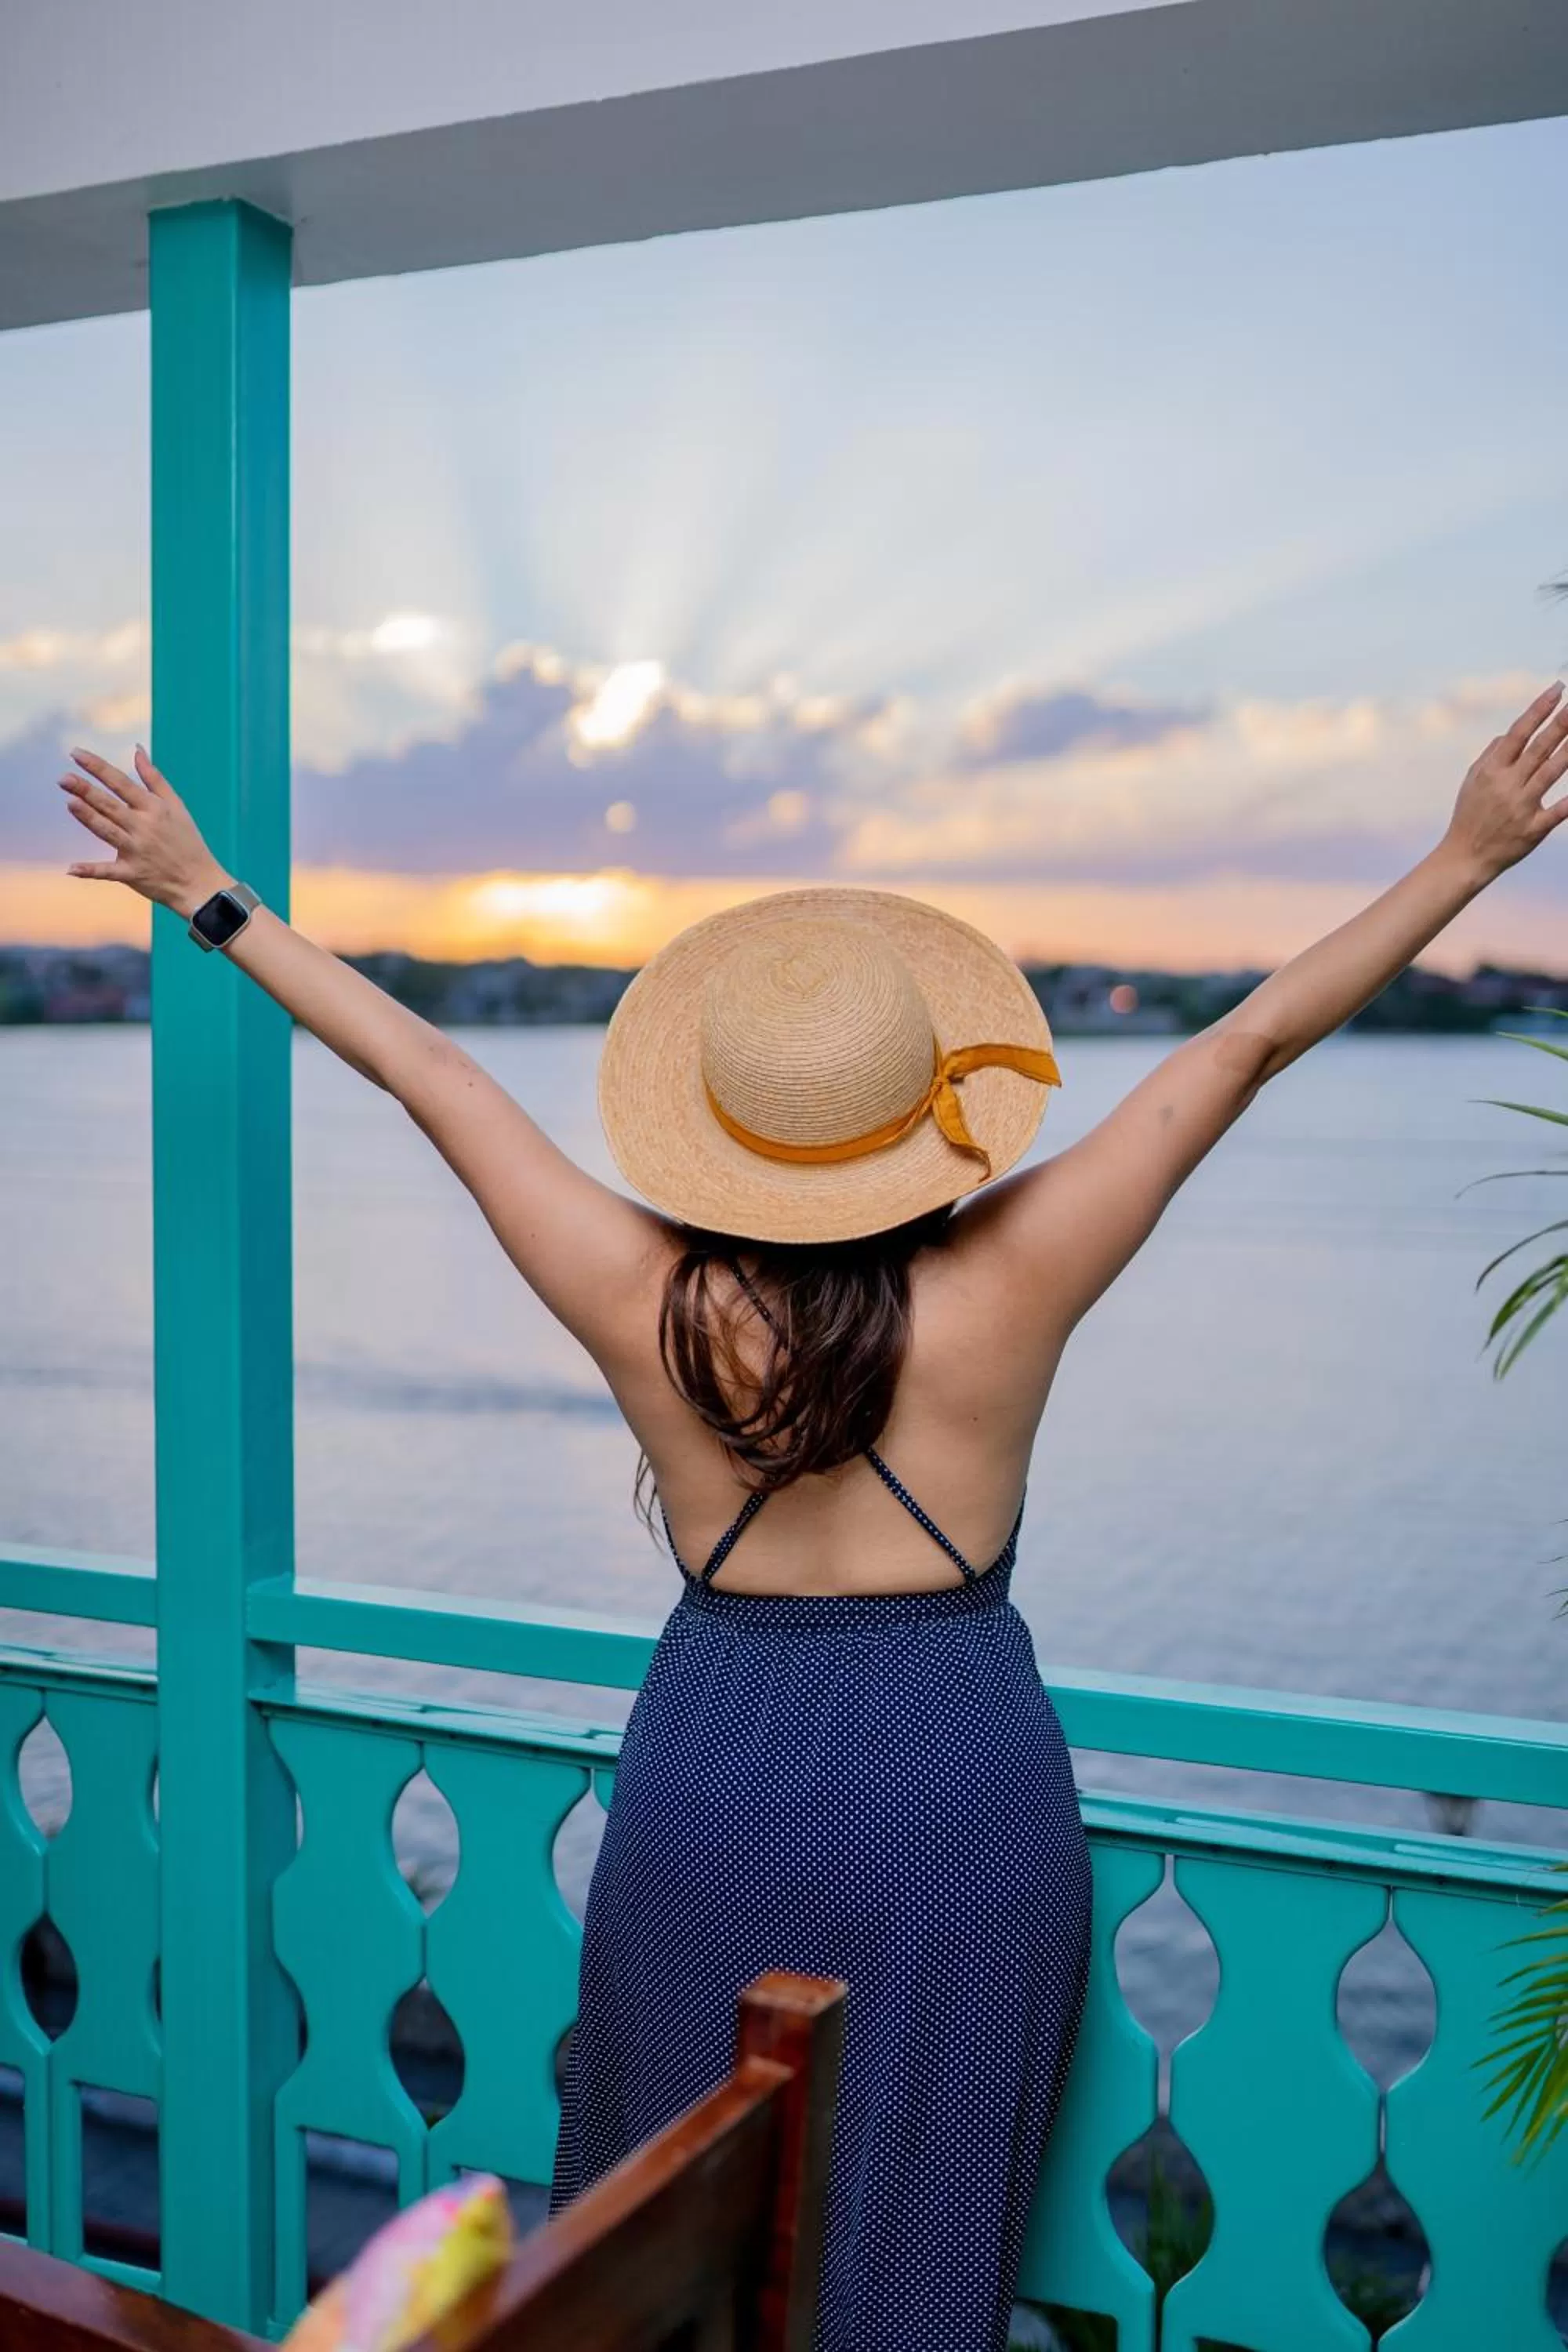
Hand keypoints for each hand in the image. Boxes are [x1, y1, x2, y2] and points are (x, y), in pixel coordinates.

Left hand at [58, 745, 229, 918]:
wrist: (200, 882)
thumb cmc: (187, 841)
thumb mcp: (176, 805)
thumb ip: (154, 777)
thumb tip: (137, 749)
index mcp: (153, 808)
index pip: (120, 782)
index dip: (97, 767)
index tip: (75, 753)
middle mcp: (143, 827)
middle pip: (109, 805)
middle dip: (86, 790)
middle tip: (63, 778)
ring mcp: (137, 851)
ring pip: (107, 831)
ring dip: (88, 818)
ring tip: (70, 802)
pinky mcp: (132, 874)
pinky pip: (108, 872)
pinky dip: (90, 871)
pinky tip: (71, 868)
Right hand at [1443, 682, 1567, 882]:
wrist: (1465, 858)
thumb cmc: (1469, 815)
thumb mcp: (1471, 781)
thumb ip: (1491, 754)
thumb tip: (1510, 732)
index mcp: (1491, 770)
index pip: (1519, 732)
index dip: (1539, 709)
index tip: (1557, 689)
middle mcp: (1507, 785)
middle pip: (1539, 748)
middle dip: (1561, 723)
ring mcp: (1521, 807)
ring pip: (1551, 772)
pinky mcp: (1533, 830)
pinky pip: (1558, 811)